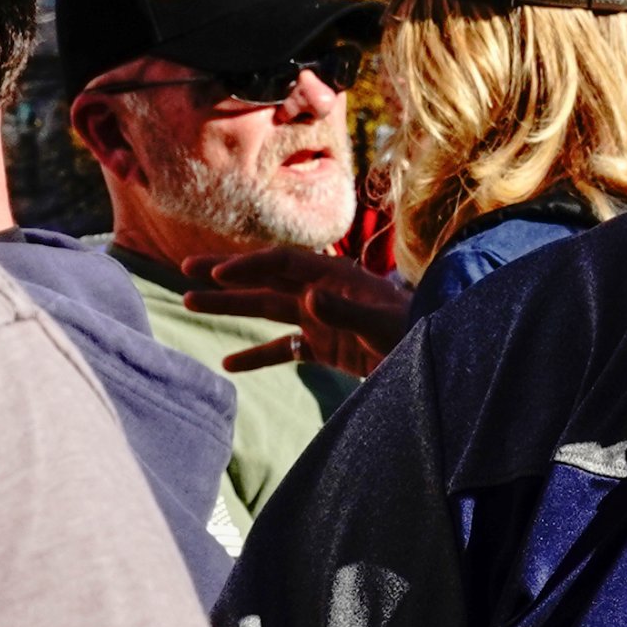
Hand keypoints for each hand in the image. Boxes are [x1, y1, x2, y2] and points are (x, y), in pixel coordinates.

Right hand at [184, 246, 410, 377]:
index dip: (249, 266)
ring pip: (267, 309)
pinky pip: (284, 348)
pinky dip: (257, 355)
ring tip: (188, 303)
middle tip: (184, 270)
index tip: (215, 273)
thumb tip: (308, 297)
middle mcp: (324, 293)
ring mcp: (323, 320)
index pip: (284, 263)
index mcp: (337, 278)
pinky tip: (228, 363)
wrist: (442, 358)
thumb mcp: (385, 328)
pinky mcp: (326, 347)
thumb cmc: (419, 335)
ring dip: (231, 307)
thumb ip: (347, 314)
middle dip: (225, 275)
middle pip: (266, 279)